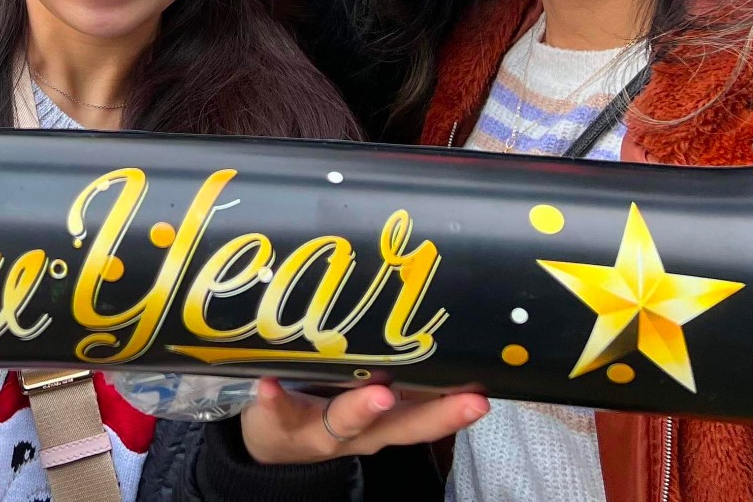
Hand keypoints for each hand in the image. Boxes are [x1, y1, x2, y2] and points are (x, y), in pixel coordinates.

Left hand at [238, 378, 488, 463]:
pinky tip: (268, 383)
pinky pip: (276, 410)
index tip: (485, 396)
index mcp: (384, 420)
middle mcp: (360, 432)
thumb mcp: (365, 393)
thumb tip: (426, 306)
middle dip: (433, 415)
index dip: (455, 410)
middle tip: (466, 401)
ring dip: (362, 409)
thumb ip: (392, 365)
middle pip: (400, 426)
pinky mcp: (278, 421)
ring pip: (344, 423)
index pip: (427, 416)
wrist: (271, 445)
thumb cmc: (329, 403)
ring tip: (377, 395)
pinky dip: (273, 398)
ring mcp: (320, 430)